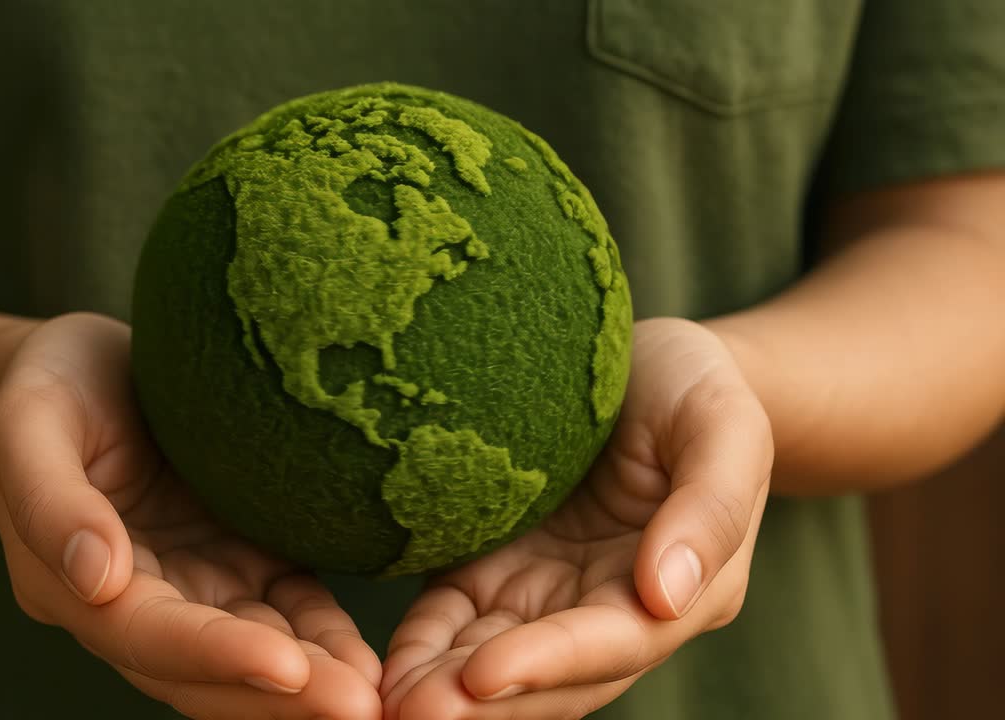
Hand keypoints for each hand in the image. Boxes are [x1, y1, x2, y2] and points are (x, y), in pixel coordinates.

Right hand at [0, 313, 380, 719]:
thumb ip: (50, 502)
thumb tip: (99, 582)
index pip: (145, 635)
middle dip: (278, 697)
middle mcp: (135, 602)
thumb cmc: (52, 381)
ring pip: (253, 653)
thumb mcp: (28, 422)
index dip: (213, 656)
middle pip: (204, 670)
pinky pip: (288, 609)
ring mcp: (195, 584)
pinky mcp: (242, 559)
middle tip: (356, 706)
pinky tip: (370, 659)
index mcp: (68, 582)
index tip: (285, 667)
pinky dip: (326, 636)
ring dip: (310, 683)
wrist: (92, 363)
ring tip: (374, 696)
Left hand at [380, 318, 772, 718]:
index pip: (613, 644)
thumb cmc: (695, 385)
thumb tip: (667, 598)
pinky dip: (422, 647)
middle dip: (485, 703)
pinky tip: (384, 670)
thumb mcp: (722, 425)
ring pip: (494, 662)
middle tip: (416, 713)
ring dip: (444, 689)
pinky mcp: (496, 568)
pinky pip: (454, 619)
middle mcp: (610, 607)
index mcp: (681, 590)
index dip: (549, 664)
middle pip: (548, 675)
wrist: (645, 363)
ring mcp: (547, 593)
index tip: (484, 675)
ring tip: (389, 705)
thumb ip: (709, 508)